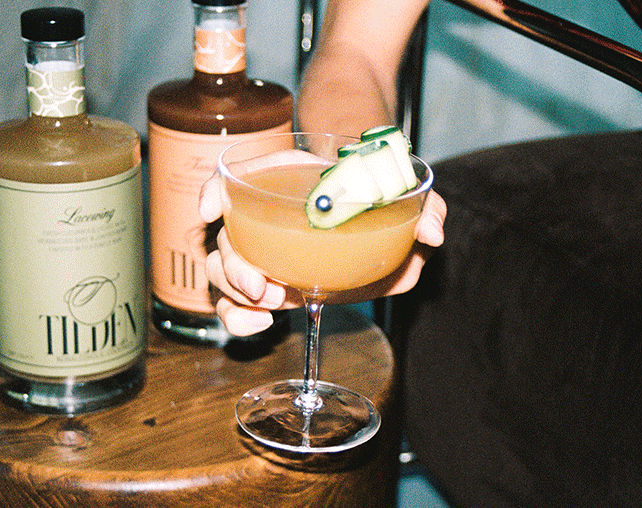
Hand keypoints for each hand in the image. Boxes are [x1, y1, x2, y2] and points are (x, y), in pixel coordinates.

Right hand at [199, 171, 446, 335]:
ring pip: (220, 273)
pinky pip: (234, 305)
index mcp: (288, 181)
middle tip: (263, 286)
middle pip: (224, 237)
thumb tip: (431, 234)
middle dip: (233, 266)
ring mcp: (262, 256)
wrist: (375, 217)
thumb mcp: (406, 195)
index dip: (216, 190)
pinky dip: (238, 319)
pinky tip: (262, 324)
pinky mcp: (269, 289)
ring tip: (270, 304)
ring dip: (235, 294)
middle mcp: (264, 217)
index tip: (210, 209)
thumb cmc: (379, 197)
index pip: (239, 178)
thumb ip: (426, 207)